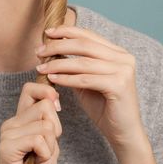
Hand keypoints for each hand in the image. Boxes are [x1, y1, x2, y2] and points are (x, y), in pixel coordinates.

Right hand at [0, 82, 61, 163]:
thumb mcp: (49, 143)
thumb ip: (49, 121)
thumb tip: (53, 98)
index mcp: (19, 119)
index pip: (30, 88)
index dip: (47, 92)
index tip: (56, 106)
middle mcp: (11, 123)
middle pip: (45, 106)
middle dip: (55, 128)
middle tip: (45, 149)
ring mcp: (7, 134)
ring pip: (45, 124)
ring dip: (50, 145)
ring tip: (38, 157)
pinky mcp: (6, 146)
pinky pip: (38, 139)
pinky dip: (45, 154)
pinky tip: (34, 163)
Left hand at [35, 25, 148, 155]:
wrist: (122, 132)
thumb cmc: (103, 107)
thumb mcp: (86, 81)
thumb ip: (74, 65)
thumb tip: (51, 49)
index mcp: (118, 52)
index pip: (89, 35)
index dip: (66, 31)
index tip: (47, 33)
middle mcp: (124, 58)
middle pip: (84, 44)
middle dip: (58, 46)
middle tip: (39, 52)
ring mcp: (124, 70)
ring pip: (83, 62)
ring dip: (58, 63)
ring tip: (41, 67)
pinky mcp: (120, 85)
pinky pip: (86, 79)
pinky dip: (67, 78)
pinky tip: (53, 79)